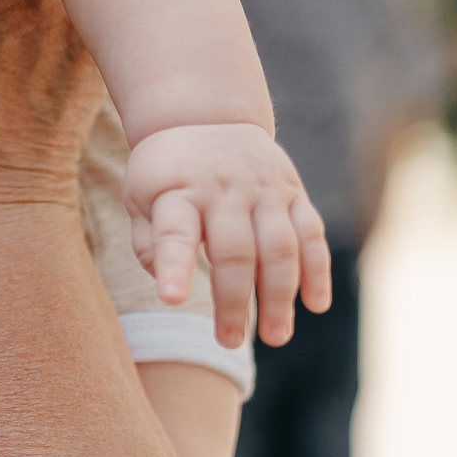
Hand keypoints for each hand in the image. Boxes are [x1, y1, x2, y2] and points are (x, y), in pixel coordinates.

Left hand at [125, 124, 330, 349]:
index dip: (175, 267)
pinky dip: (317, 270)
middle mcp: (223, 190)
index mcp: (178, 192)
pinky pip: (311, 234)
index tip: (173, 300)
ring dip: (280, 296)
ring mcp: (263, 190)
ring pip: (279, 247)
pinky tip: (315, 304)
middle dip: (234, 302)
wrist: (203, 114)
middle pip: (235, 252)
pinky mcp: (292, 192)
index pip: (175, 233)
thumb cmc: (165, 172)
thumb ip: (147, 242)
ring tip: (276, 336)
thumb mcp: (139, 196)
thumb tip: (169, 285)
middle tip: (228, 342)